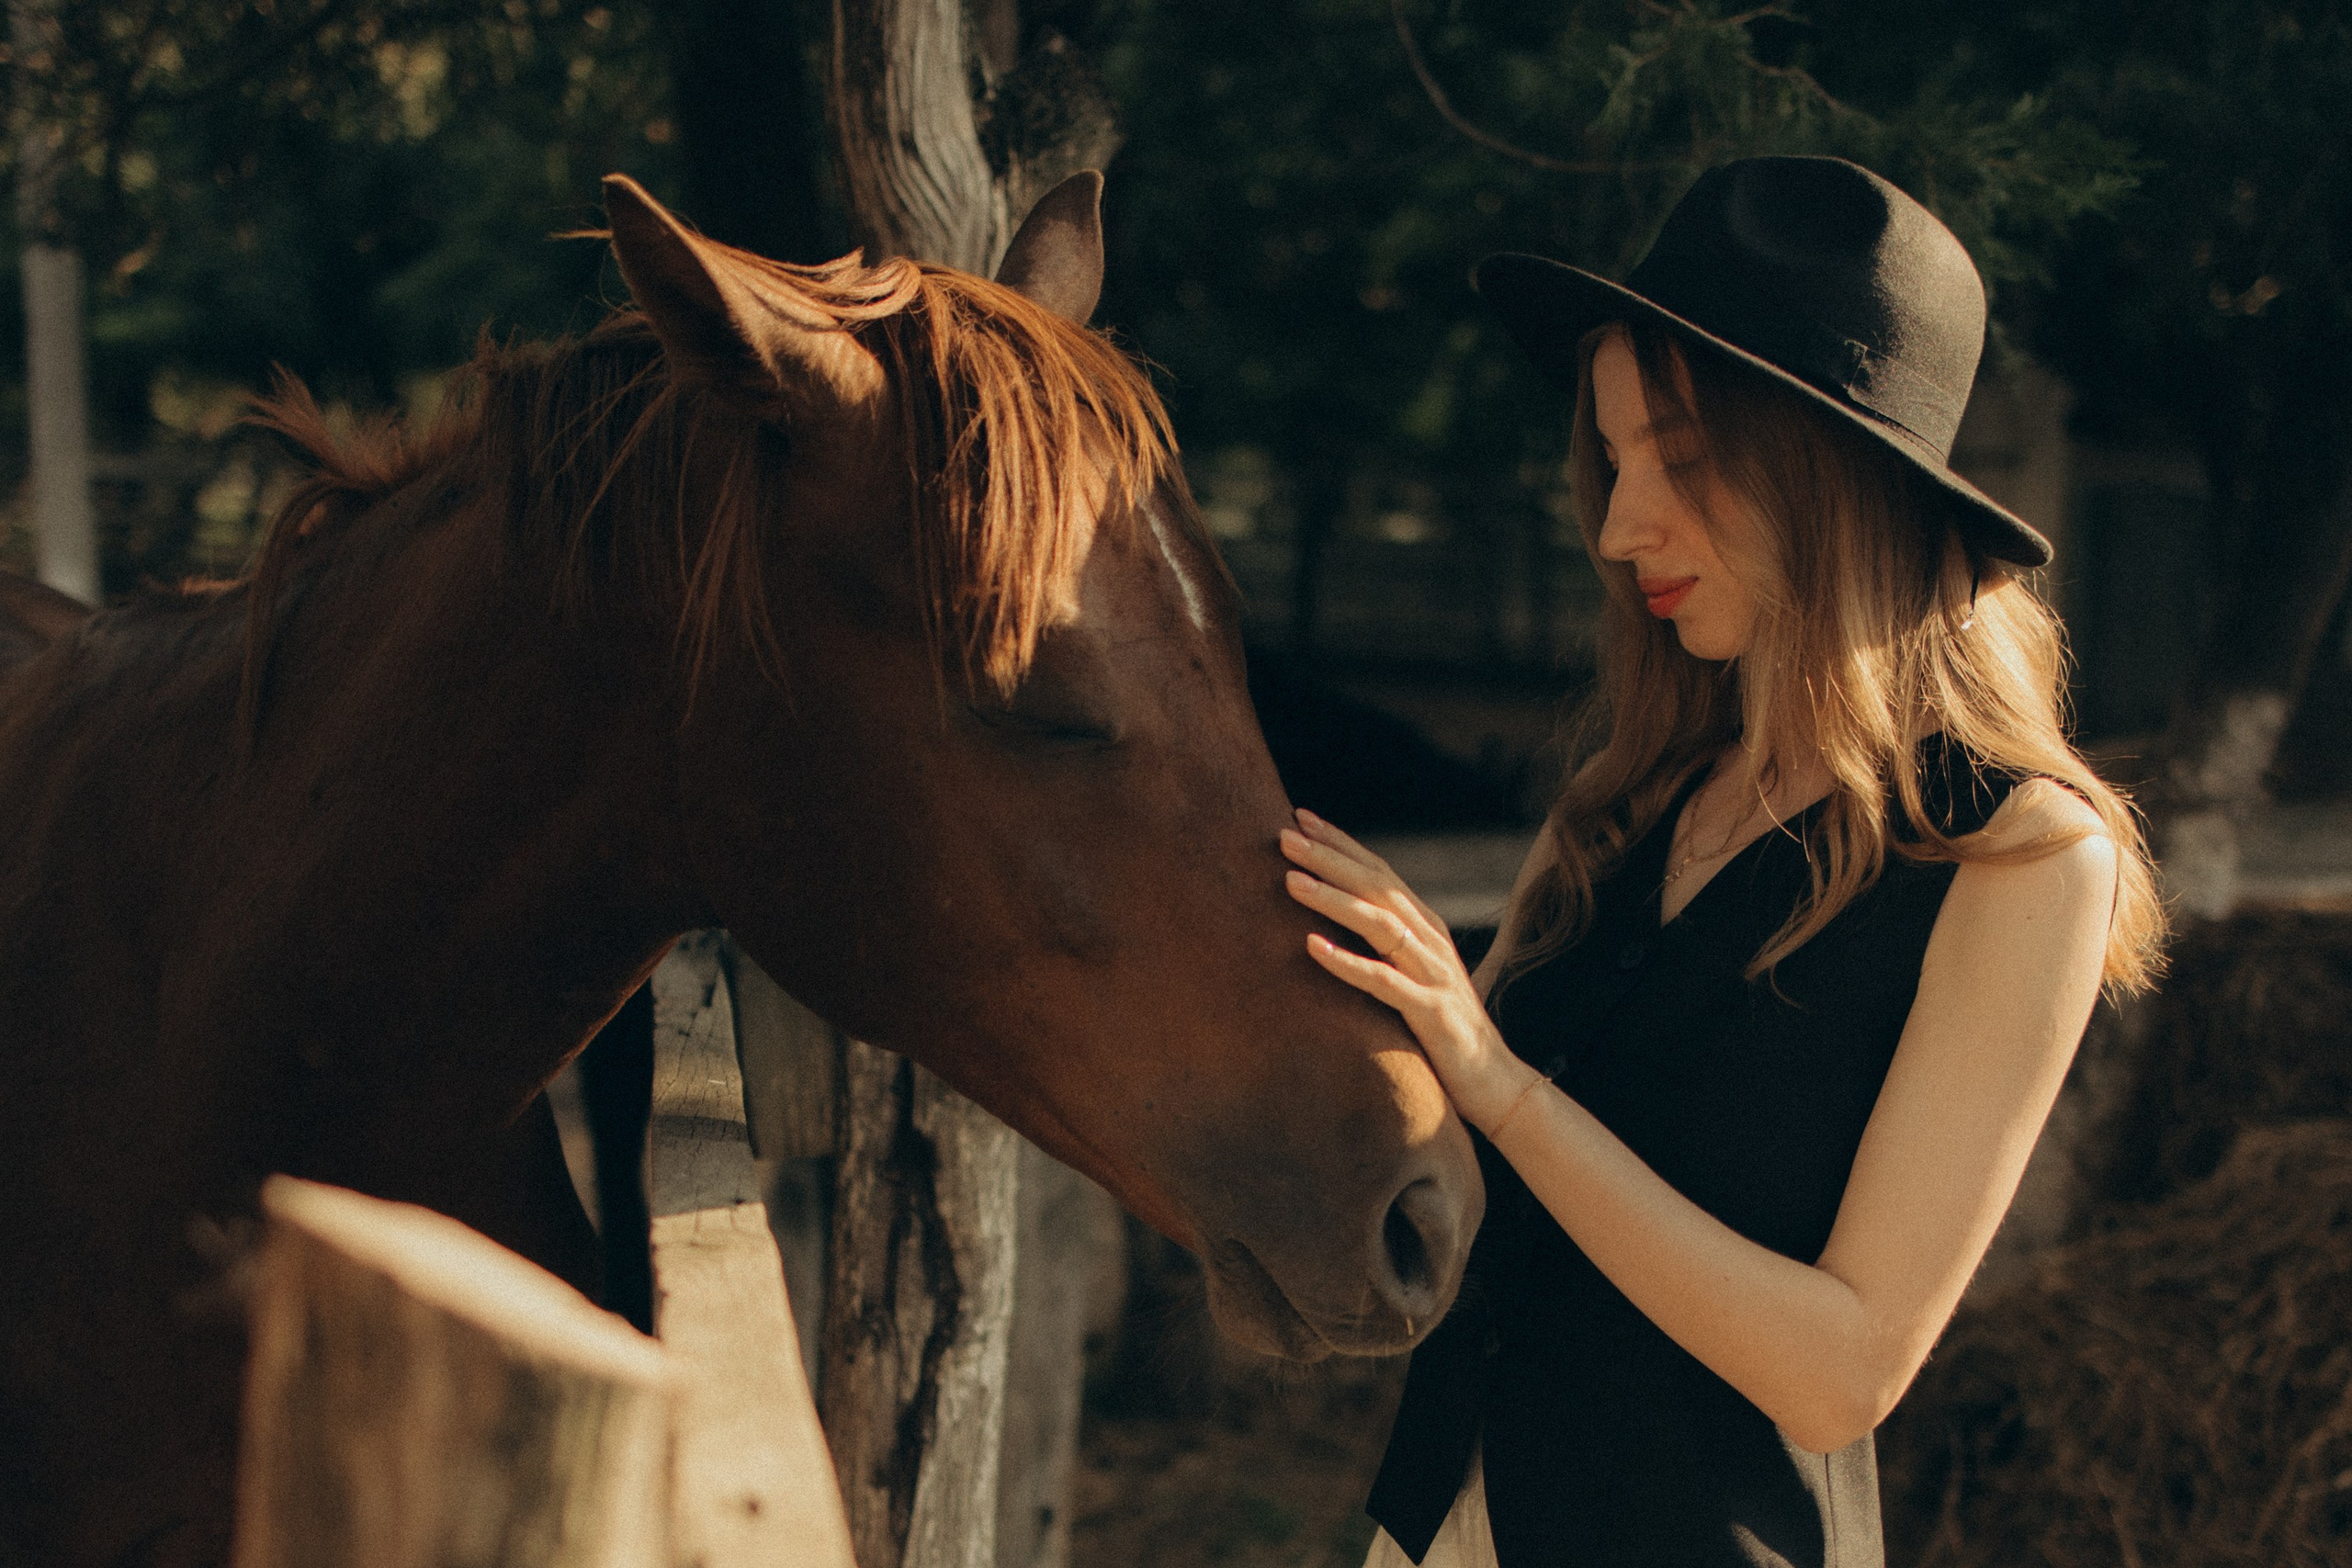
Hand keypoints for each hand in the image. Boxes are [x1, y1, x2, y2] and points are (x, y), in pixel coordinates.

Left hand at [1280, 808, 1543, 1135]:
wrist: (1495, 1081)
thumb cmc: (1443, 1030)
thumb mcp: (1415, 975)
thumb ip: (1388, 945)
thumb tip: (1340, 920)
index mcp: (1426, 927)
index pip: (1379, 872)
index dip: (1341, 842)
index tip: (1299, 817)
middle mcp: (1431, 940)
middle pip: (1376, 886)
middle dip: (1329, 857)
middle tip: (1284, 833)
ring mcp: (1433, 973)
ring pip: (1379, 923)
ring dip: (1332, 899)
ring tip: (1290, 880)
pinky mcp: (1430, 1010)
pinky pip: (1382, 982)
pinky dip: (1346, 962)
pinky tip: (1311, 947)